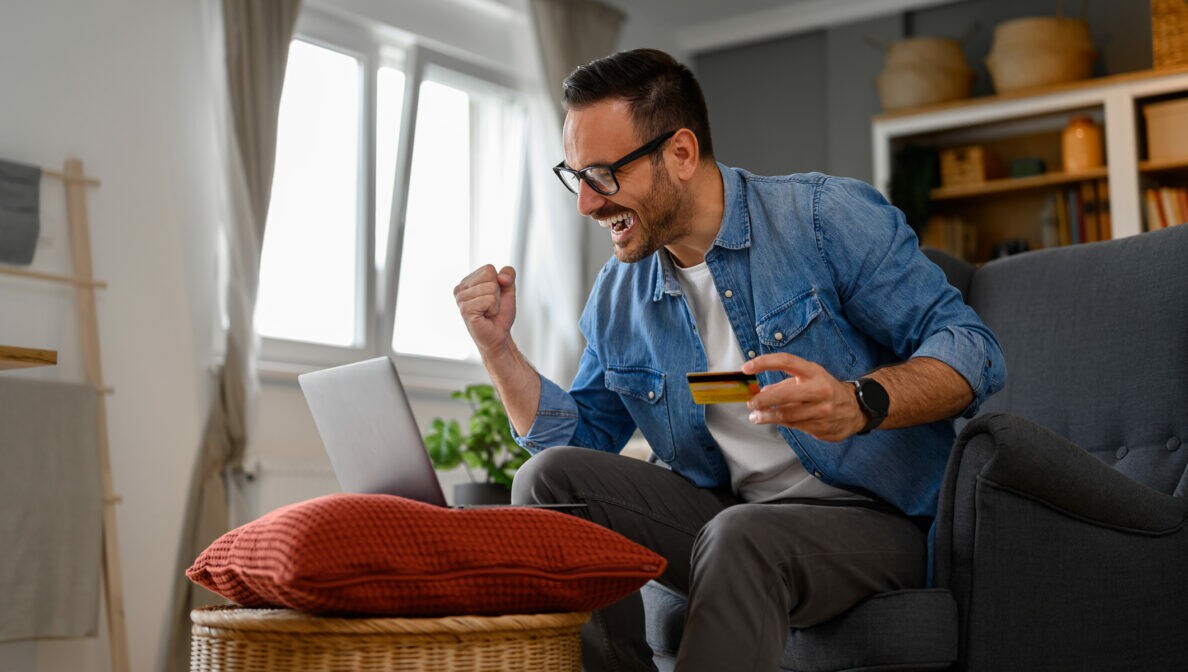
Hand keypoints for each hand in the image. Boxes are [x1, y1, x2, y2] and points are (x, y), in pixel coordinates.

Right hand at [454, 265, 516, 356]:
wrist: (498, 336)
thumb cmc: (500, 314)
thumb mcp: (508, 290)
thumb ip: (508, 275)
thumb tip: (501, 276)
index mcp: (467, 281)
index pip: (489, 269)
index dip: (498, 283)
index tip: (493, 297)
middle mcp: (460, 288)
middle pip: (489, 276)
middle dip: (497, 292)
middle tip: (491, 306)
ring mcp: (461, 299)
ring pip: (490, 288)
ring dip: (495, 302)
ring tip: (488, 312)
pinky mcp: (465, 309)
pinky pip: (488, 300)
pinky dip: (493, 309)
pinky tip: (486, 316)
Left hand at [742, 354, 865, 441]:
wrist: (856, 408)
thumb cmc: (826, 389)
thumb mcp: (808, 378)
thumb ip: (784, 384)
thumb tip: (762, 392)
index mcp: (813, 372)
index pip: (786, 362)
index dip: (764, 363)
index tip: (747, 367)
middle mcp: (819, 390)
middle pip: (784, 395)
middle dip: (762, 401)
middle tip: (751, 404)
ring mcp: (822, 410)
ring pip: (787, 415)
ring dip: (767, 416)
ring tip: (755, 416)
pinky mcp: (822, 427)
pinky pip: (795, 426)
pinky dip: (781, 423)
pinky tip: (774, 420)